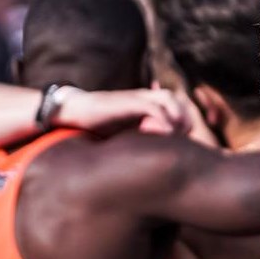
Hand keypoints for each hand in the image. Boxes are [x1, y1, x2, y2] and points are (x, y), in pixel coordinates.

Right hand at [57, 87, 196, 136]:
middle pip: (177, 100)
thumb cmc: (98, 125)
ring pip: (169, 98)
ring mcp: (135, 98)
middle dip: (185, 118)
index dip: (185, 121)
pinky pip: (152, 107)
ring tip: (176, 135)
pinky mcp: (126, 102)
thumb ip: (144, 139)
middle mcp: (144, 97)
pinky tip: (163, 134)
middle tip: (184, 138)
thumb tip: (160, 161)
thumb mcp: (126, 134)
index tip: (184, 140)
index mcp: (146, 103)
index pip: (177, 105)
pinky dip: (162, 119)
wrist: (74, 111)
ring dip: (177, 116)